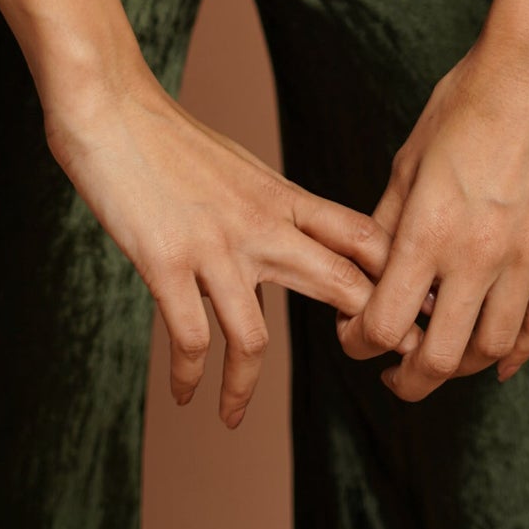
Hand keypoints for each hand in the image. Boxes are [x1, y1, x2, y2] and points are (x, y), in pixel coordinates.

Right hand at [46, 65, 416, 427]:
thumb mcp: (240, 168)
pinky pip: (190, 338)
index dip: (396, 272)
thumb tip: (296, 243)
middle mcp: (259, 224)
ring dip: (244, 388)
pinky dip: (188, 375)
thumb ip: (271, 209)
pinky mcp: (167, 263)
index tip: (416, 307)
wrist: (112, 112)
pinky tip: (182, 393)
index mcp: (281, 197)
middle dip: (373, 328)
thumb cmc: (170, 140)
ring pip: (254, 337)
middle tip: (396, 366)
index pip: (360, 235)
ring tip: (232, 417)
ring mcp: (214, 247)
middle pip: (338, 281)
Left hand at [335, 32, 528, 400]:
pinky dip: (518, 353)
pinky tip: (498, 361)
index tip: (354, 338)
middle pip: (439, 357)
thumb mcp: (410, 160)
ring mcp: (528, 255)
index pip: (384, 323)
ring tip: (443, 358)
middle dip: (407, 379)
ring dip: (461, 365)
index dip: (359, 343)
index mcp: (429, 229)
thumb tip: (371, 277)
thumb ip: (390, 224)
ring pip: (493, 348)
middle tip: (395, 375)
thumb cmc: (465, 103)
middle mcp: (479, 253)